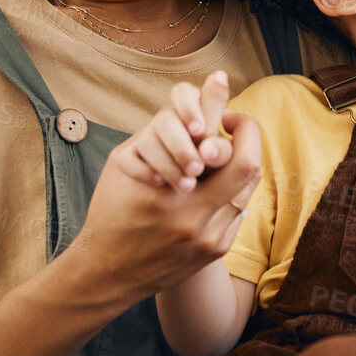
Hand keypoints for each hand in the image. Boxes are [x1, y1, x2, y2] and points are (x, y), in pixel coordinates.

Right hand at [67, 79, 261, 303]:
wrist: (107, 272)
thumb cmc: (113, 207)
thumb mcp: (129, 160)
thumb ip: (170, 127)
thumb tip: (216, 83)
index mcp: (172, 191)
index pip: (235, 152)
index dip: (238, 125)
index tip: (225, 114)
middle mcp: (196, 219)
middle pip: (249, 169)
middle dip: (246, 140)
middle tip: (232, 126)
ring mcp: (210, 239)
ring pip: (246, 189)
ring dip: (237, 164)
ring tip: (219, 154)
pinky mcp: (215, 251)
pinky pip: (238, 210)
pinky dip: (229, 189)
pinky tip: (213, 182)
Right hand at [117, 72, 236, 191]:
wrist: (166, 212)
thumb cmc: (207, 184)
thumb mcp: (220, 166)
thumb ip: (223, 150)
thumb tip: (212, 144)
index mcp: (193, 114)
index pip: (183, 92)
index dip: (189, 106)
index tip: (199, 131)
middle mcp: (167, 122)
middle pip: (165, 117)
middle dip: (181, 144)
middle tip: (197, 169)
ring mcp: (144, 140)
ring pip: (147, 139)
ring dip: (169, 163)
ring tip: (187, 185)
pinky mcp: (125, 160)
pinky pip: (127, 159)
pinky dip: (144, 171)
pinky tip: (160, 183)